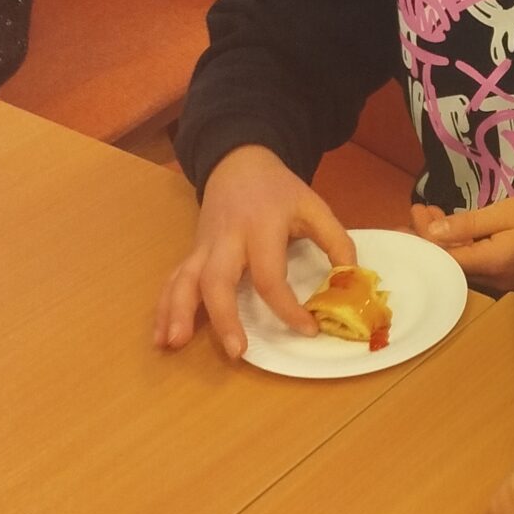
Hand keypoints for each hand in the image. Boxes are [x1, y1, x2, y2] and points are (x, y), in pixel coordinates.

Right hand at [153, 145, 356, 358]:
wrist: (239, 163)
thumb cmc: (279, 190)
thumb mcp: (314, 205)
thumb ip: (336, 240)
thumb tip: (351, 279)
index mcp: (260, 227)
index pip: (269, 274)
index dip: (287, 307)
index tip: (308, 329)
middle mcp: (226, 239)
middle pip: (216, 279)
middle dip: (223, 317)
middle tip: (235, 351)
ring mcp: (203, 247)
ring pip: (184, 280)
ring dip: (177, 313)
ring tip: (174, 345)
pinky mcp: (192, 253)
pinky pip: (173, 280)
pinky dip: (164, 308)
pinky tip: (161, 336)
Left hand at [410, 193, 513, 292]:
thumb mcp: (504, 212)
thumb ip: (467, 224)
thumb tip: (431, 232)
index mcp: (492, 263)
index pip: (444, 258)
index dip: (420, 242)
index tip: (407, 220)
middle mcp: (495, 280)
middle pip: (450, 263)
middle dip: (429, 238)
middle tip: (414, 215)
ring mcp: (505, 281)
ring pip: (464, 263)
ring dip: (446, 239)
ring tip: (432, 213)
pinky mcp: (512, 276)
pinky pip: (479, 264)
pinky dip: (464, 245)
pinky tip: (457, 228)